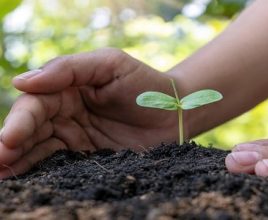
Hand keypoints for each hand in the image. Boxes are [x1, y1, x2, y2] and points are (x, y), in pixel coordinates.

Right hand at [0, 48, 179, 177]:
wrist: (175, 112)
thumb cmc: (144, 83)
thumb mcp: (109, 64)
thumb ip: (68, 69)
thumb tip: (21, 81)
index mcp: (66, 90)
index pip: (35, 105)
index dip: (19, 122)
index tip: (8, 140)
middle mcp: (66, 115)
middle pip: (30, 131)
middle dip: (10, 147)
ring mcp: (76, 139)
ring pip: (40, 151)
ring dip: (18, 164)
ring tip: (2, 177)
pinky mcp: (89, 158)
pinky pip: (61, 166)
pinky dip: (43, 173)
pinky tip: (27, 182)